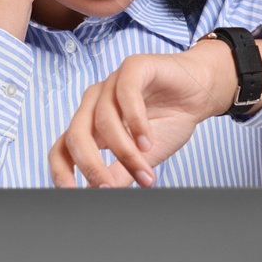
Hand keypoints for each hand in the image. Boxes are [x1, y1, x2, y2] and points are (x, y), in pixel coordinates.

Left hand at [48, 50, 230, 187]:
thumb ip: (118, 173)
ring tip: (145, 171)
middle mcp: (94, 103)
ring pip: (104, 120)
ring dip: (125, 151)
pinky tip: (147, 142)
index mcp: (90, 125)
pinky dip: (135, 122)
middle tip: (107, 187)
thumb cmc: (168, 122)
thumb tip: (97, 194)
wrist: (200, 93)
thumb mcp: (140, 157)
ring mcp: (111, 83)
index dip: (61, 171)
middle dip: (90, 164)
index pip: (62, 149)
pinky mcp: (132, 67)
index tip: (71, 193)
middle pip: (76, 134)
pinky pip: (125, 93)